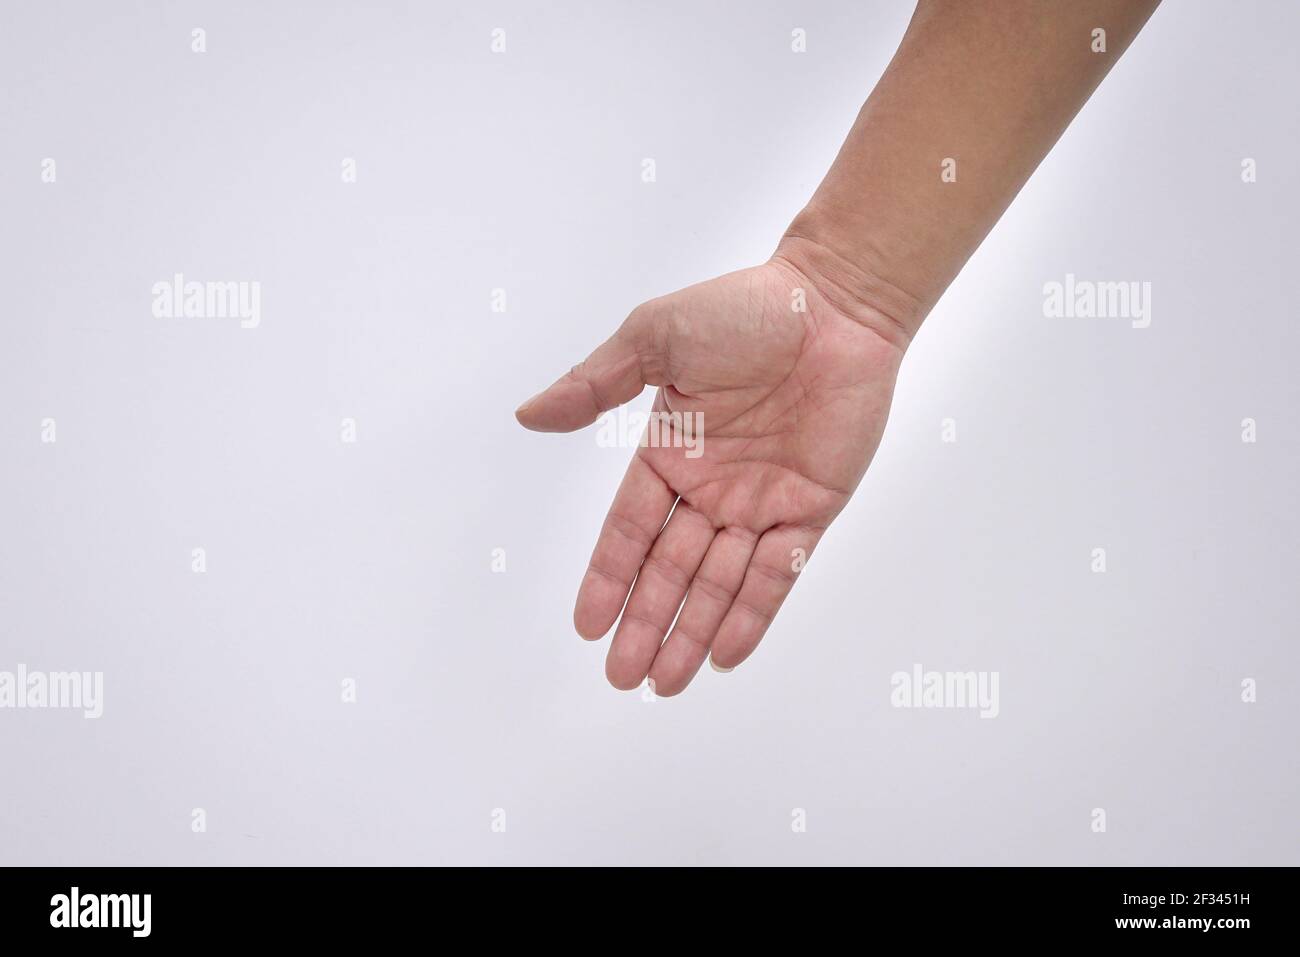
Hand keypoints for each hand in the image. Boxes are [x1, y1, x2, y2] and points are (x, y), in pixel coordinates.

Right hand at [516, 246, 907, 694]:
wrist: (835, 303)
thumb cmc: (745, 309)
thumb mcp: (655, 337)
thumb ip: (596, 384)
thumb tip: (529, 415)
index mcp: (670, 452)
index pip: (630, 529)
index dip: (608, 578)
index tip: (587, 626)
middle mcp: (711, 486)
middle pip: (670, 569)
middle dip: (645, 623)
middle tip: (621, 677)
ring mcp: (761, 501)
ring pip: (719, 582)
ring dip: (692, 632)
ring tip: (665, 683)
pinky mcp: (811, 507)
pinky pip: (778, 571)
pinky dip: (753, 613)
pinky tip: (726, 654)